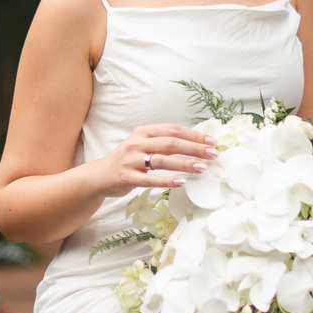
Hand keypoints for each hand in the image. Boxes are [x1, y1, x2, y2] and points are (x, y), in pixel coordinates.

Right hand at [100, 123, 217, 195]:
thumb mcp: (142, 144)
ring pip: (162, 160)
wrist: (100, 175)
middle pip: (171, 142)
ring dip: (184, 164)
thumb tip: (194, 143)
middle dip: (194, 148)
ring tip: (202, 168)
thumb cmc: (128, 160)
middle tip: (213, 154)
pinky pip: (150, 179)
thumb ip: (162, 142)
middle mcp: (137, 143)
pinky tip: (181, 182)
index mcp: (143, 132)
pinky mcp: (128, 177)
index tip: (211, 142)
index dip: (194, 135)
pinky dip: (167, 180)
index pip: (173, 129)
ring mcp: (131, 160)